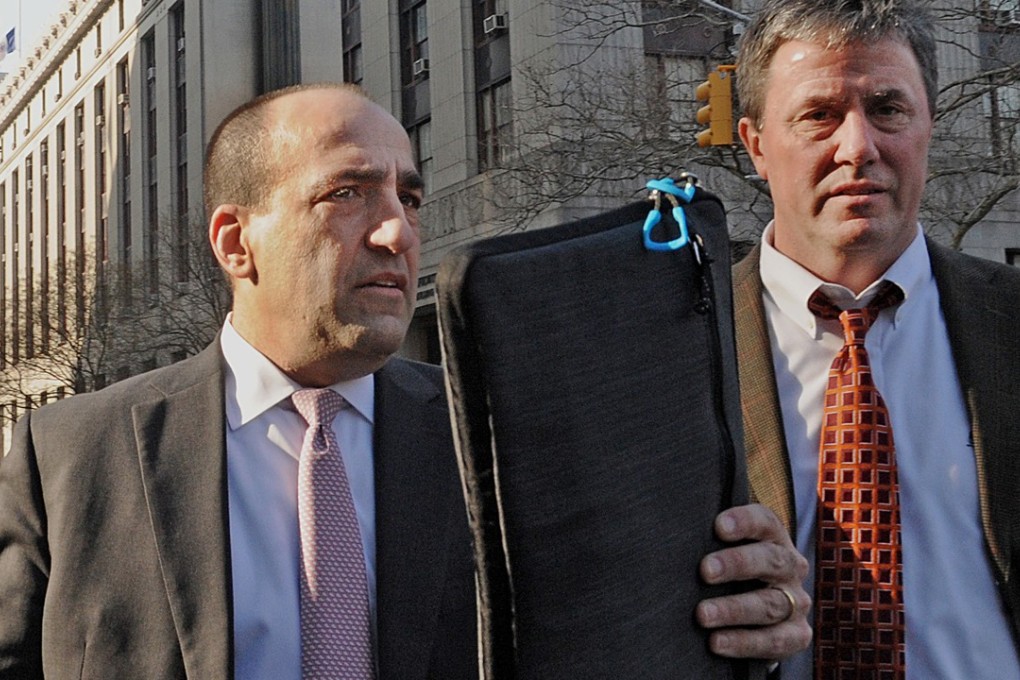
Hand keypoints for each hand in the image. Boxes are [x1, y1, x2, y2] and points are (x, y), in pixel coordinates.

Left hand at [696, 503, 810, 660]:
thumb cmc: (729, 570)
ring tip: (702, 614)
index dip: (745, 522)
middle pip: (771, 560)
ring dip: (733, 609)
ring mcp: (797, 602)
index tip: (719, 527)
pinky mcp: (797, 635)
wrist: (757, 614)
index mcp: (774, 538)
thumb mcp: (723, 549)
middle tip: (705, 570)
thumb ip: (708, 539)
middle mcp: (791, 567)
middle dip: (737, 564)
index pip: (765, 522)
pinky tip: (716, 642)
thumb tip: (671, 527)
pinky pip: (774, 641)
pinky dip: (744, 642)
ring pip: (769, 604)